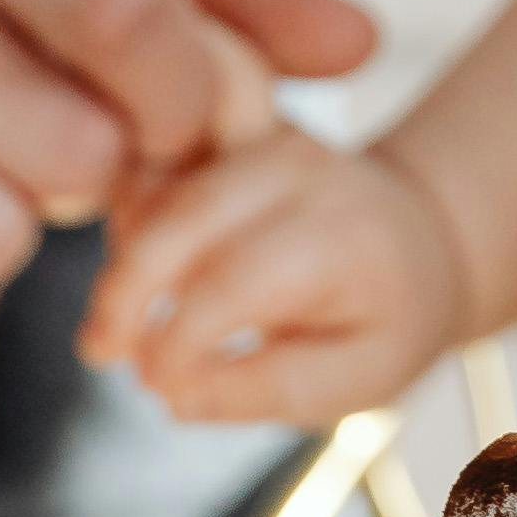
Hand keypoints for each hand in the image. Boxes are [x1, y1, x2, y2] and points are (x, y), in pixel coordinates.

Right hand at [86, 132, 468, 425]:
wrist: (419, 237)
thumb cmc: (387, 319)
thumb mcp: (358, 380)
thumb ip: (270, 390)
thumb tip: (172, 393)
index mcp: (338, 234)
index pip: (232, 282)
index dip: (175, 341)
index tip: (155, 387)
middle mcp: (298, 167)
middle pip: (182, 214)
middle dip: (124, 290)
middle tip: (98, 354)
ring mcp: (260, 133)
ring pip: (159, 177)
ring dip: (121, 249)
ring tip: (114, 318)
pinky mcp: (230, 123)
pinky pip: (157, 156)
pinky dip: (129, 211)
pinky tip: (131, 265)